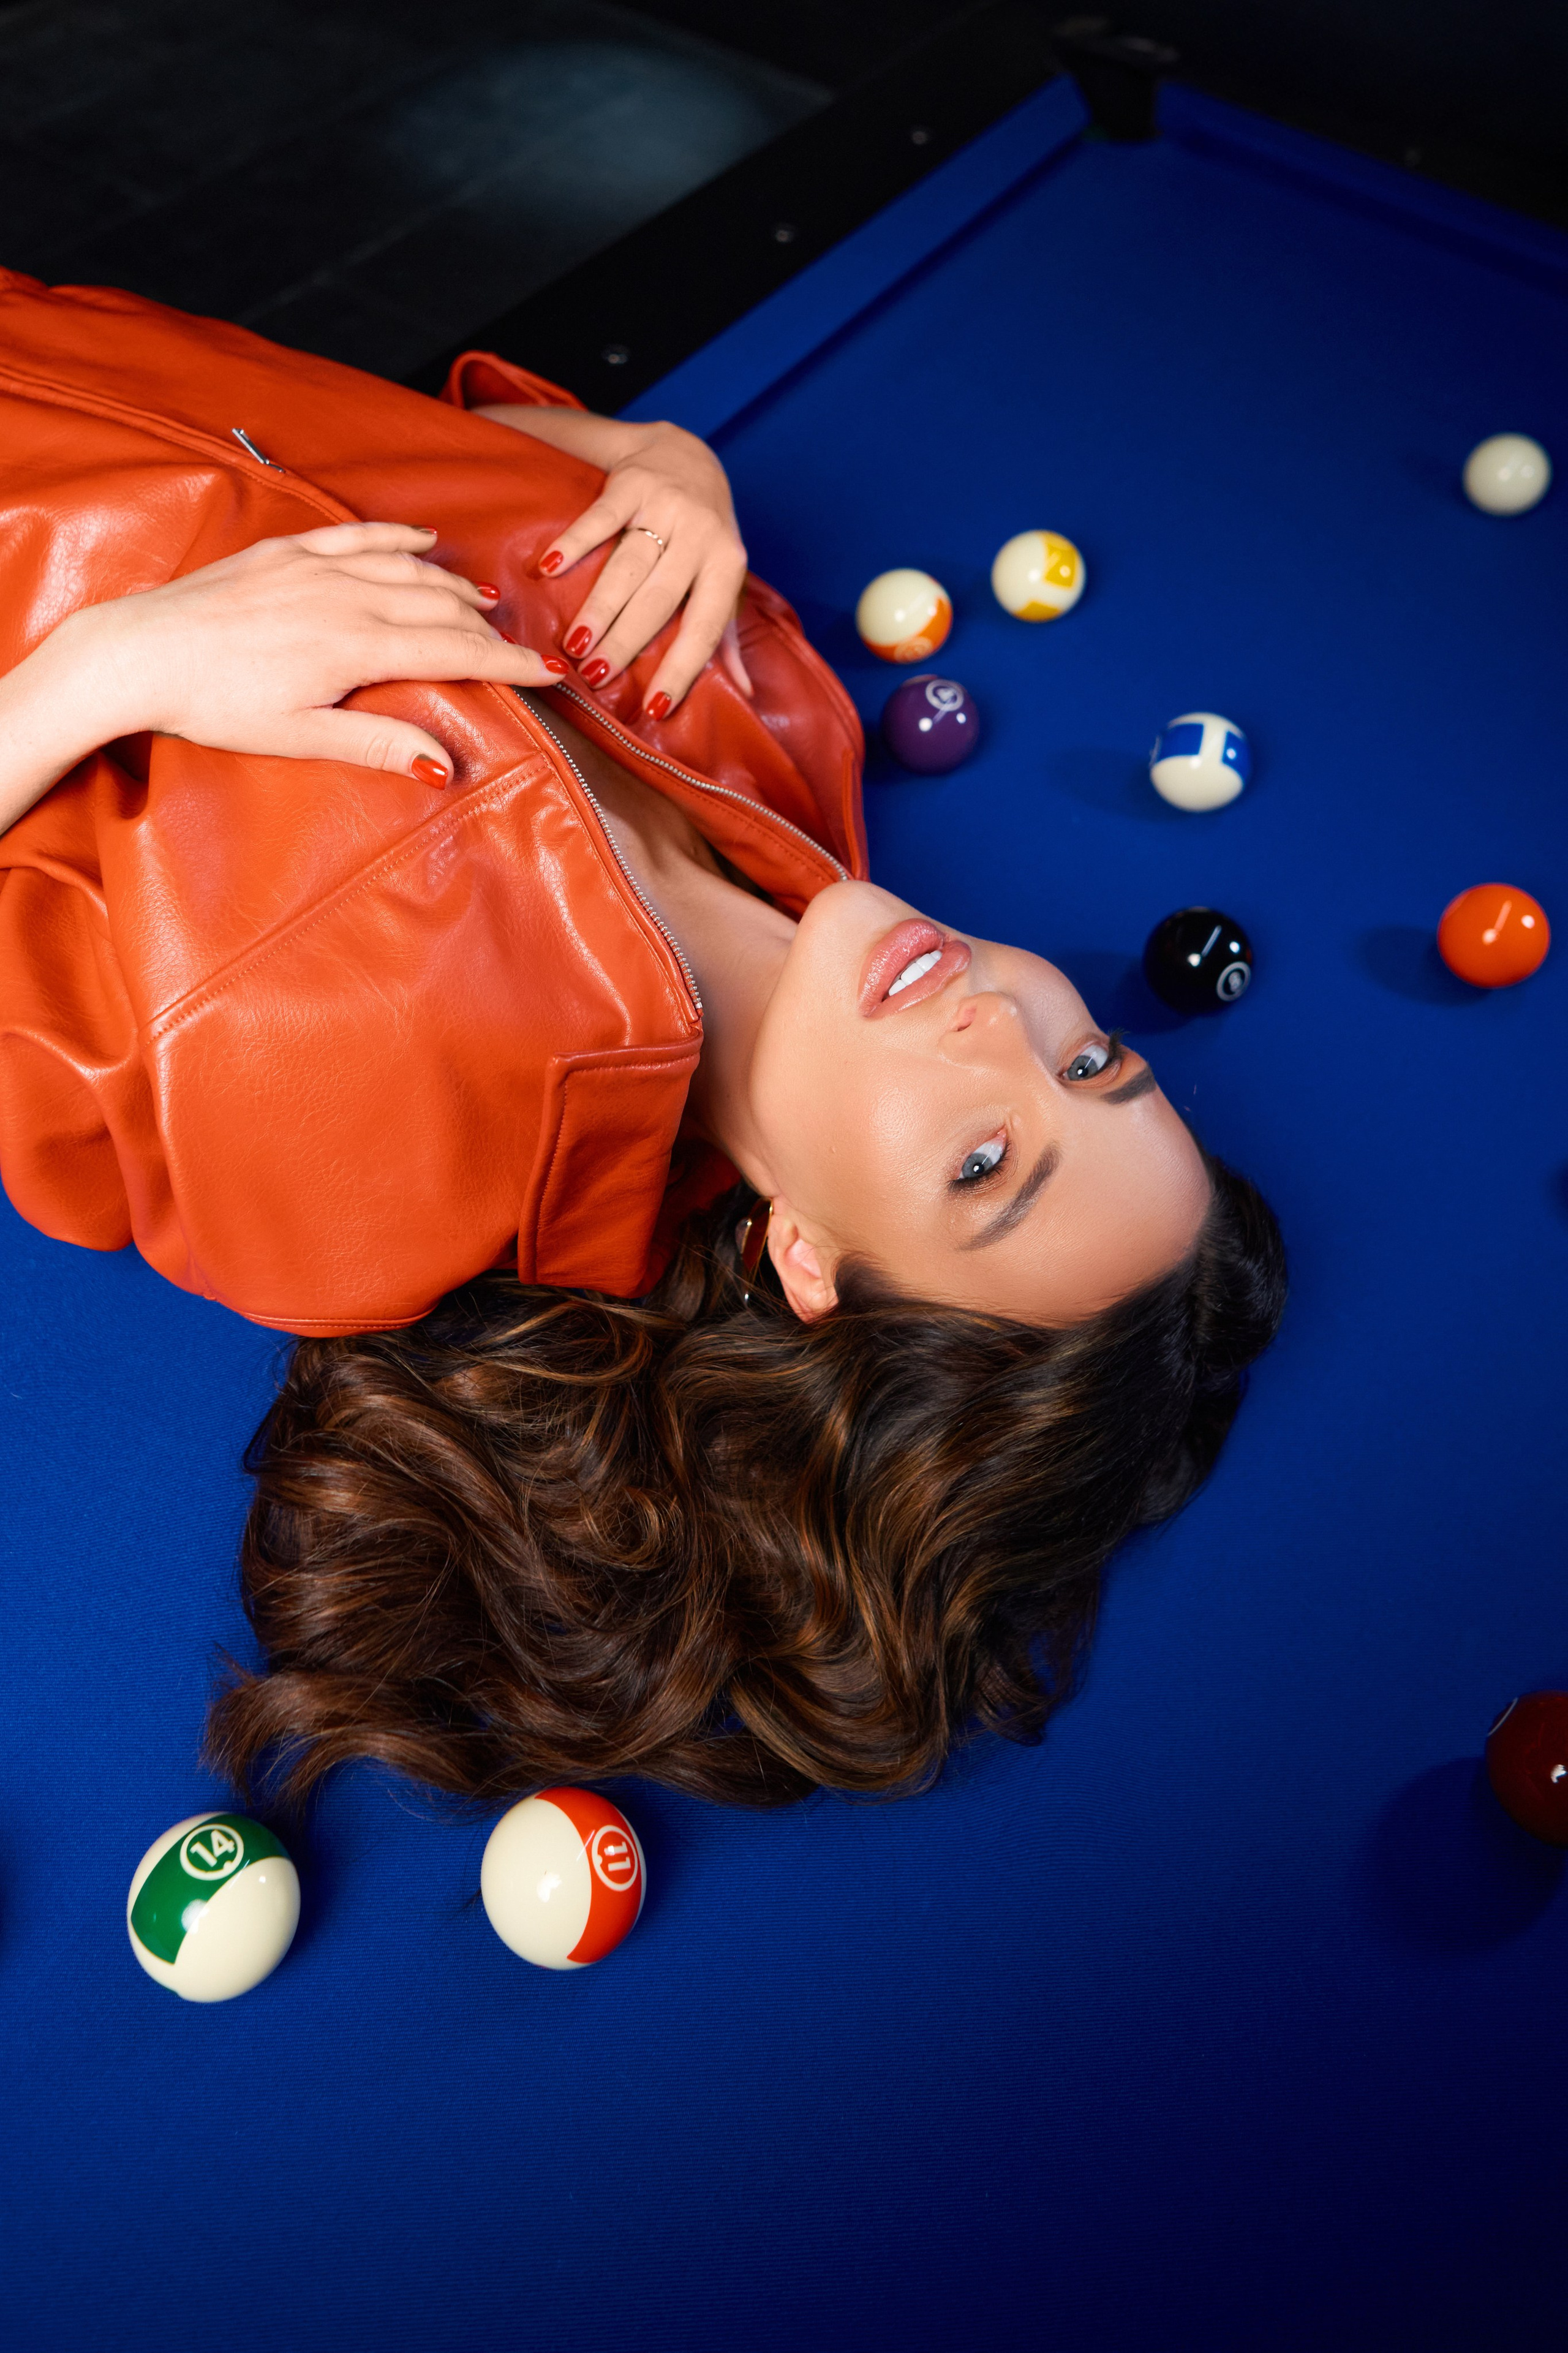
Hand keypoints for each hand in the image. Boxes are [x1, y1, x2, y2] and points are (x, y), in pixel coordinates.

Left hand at [79, 522, 562, 782]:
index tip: (550, 672)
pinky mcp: (284, 552)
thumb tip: (443, 765)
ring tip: (484, 604)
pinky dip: (396, 538)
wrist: (139, 653)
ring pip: (405, 569)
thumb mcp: (297, 737)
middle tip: (525, 648)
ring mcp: (314, 567)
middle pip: (439, 608)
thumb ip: (375, 746)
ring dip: (451, 586)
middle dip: (489, 630)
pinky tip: (422, 542)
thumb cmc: (213, 705)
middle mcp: (344, 597)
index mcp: (354, 647)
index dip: (509, 662)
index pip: (454, 650)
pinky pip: (357, 536)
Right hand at [536, 421, 752, 713]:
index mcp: (727, 565)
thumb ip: (725, 634)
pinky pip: (600, 519)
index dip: (682, 669)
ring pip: (628, 566)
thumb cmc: (705, 533)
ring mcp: (667, 505)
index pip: (704, 627)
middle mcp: (701, 534)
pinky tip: (549, 569)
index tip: (655, 706)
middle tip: (597, 676)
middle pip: (658, 599)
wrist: (687, 454)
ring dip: (599, 607)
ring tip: (575, 645)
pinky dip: (573, 543)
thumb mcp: (723, 578)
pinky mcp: (633, 483)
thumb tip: (744, 693)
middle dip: (627, 641)